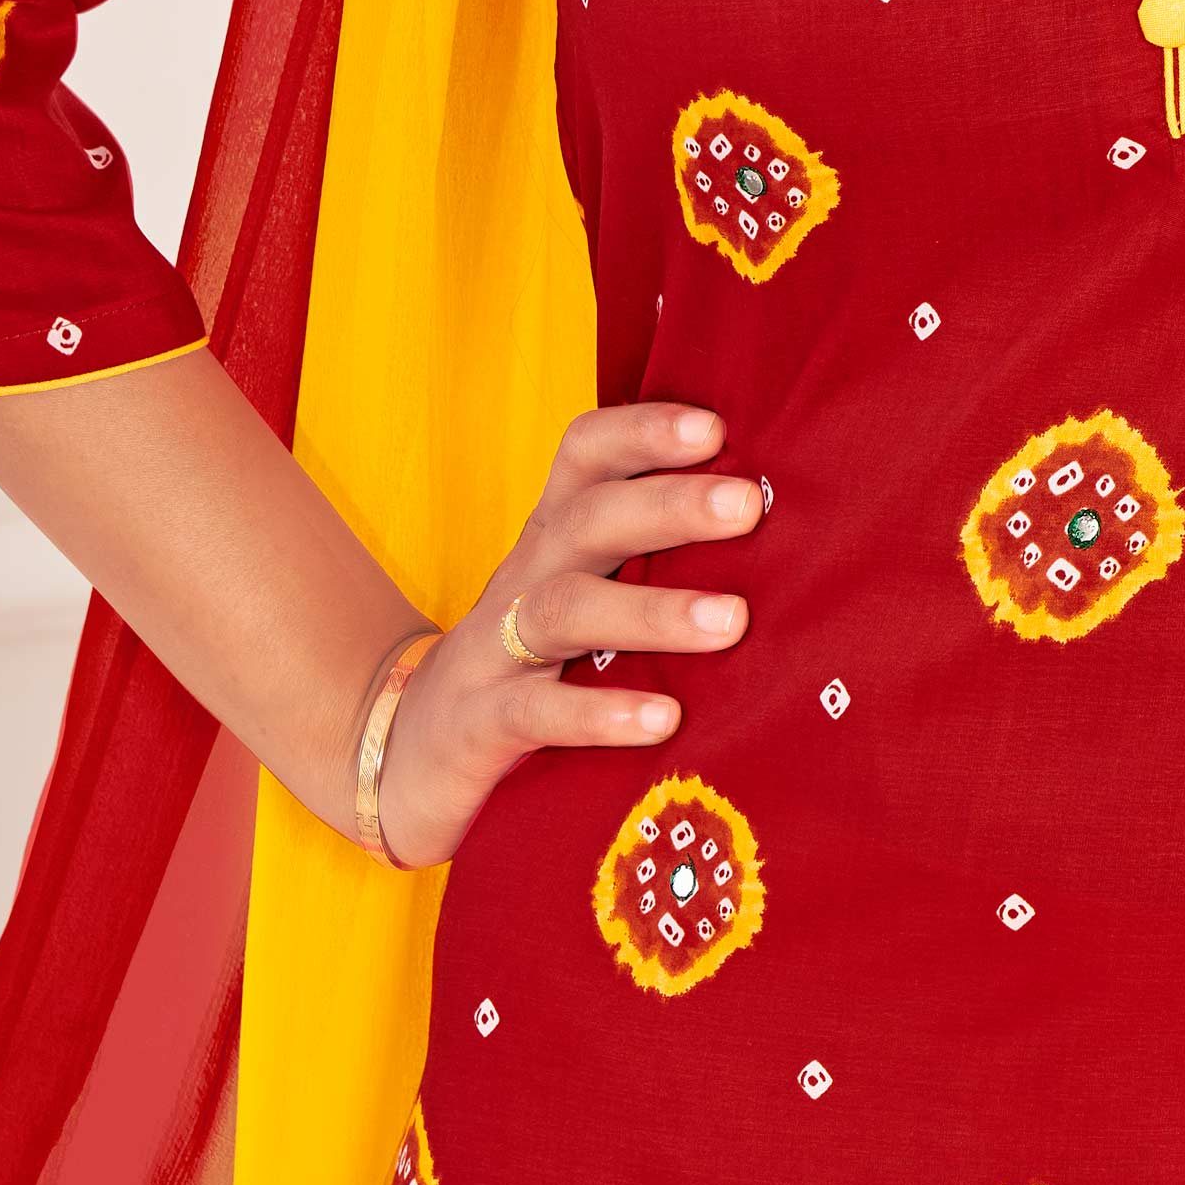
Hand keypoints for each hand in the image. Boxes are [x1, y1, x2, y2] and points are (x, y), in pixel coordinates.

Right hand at [368, 396, 765, 868]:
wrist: (404, 756)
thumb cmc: (530, 667)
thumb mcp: (584, 600)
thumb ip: (653, 561)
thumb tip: (780, 523)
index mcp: (554, 539)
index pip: (585, 455)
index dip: (643, 430)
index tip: (717, 428)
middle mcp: (524, 579)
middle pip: (587, 520)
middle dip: (668, 505)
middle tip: (747, 505)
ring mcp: (494, 652)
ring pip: (566, 611)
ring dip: (651, 611)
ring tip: (731, 622)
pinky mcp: (479, 726)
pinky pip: (536, 711)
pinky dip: (600, 712)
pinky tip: (663, 717)